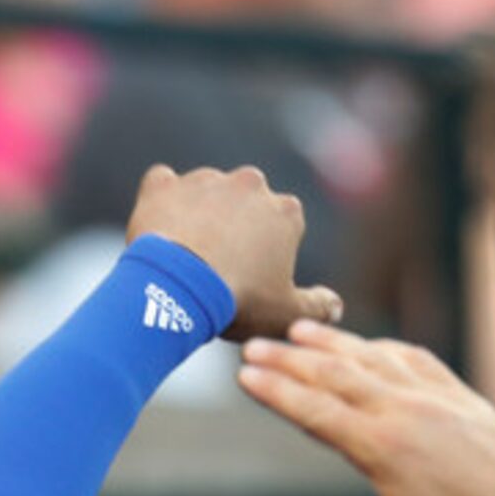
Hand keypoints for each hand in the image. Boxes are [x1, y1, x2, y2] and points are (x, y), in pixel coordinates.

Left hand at [124, 164, 343, 341]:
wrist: (177, 290)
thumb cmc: (238, 302)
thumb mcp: (287, 315)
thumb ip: (319, 307)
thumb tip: (336, 305)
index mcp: (286, 211)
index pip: (283, 225)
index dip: (267, 252)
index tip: (250, 276)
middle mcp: (250, 184)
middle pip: (245, 204)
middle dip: (234, 227)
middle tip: (216, 266)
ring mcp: (205, 180)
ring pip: (205, 192)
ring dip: (198, 214)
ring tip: (184, 255)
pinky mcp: (164, 186)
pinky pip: (162, 183)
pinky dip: (160, 199)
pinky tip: (158, 225)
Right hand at [240, 321, 494, 495]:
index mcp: (382, 447)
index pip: (313, 410)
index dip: (274, 391)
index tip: (243, 375)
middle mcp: (405, 410)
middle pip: (333, 373)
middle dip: (289, 358)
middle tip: (253, 344)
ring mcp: (434, 395)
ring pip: (370, 357)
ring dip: (330, 341)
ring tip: (297, 329)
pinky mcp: (458, 393)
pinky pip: (411, 357)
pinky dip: (379, 347)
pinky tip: (364, 346)